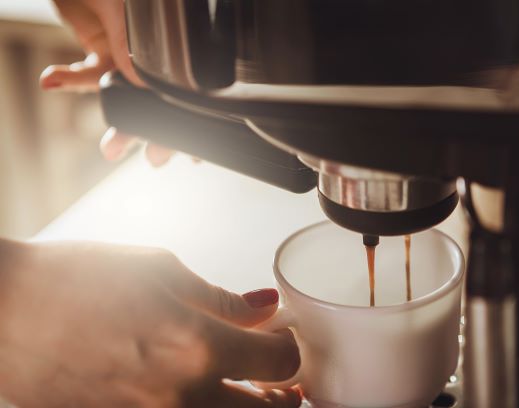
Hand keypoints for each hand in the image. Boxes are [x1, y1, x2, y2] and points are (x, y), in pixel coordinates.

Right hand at [0, 239, 300, 406]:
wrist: (6, 312)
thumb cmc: (75, 280)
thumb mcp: (159, 270)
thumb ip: (220, 297)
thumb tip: (263, 305)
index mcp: (196, 345)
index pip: (278, 361)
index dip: (290, 347)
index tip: (284, 337)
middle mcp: (180, 394)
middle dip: (284, 394)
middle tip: (283, 378)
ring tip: (250, 392)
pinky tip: (198, 393)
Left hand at [40, 0, 173, 166]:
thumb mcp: (121, 7)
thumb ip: (128, 42)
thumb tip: (138, 84)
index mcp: (169, 36)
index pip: (182, 82)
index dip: (188, 117)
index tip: (192, 150)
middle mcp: (152, 45)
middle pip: (157, 95)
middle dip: (156, 130)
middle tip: (156, 161)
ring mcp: (126, 48)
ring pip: (124, 93)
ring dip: (115, 119)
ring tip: (110, 149)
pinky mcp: (99, 47)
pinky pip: (89, 72)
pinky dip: (70, 79)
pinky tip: (53, 80)